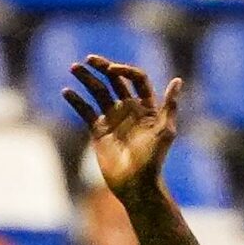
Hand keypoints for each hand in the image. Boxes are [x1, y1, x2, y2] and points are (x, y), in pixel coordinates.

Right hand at [62, 58, 183, 195]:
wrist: (136, 185)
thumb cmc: (154, 160)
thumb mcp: (165, 132)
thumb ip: (170, 106)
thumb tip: (177, 80)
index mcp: (147, 107)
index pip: (136, 79)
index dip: (125, 70)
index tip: (111, 70)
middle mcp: (129, 109)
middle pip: (115, 81)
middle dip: (102, 68)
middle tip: (88, 59)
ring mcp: (113, 119)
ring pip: (98, 93)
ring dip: (86, 79)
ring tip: (73, 68)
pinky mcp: (99, 131)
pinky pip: (85, 111)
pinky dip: (76, 101)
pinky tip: (66, 92)